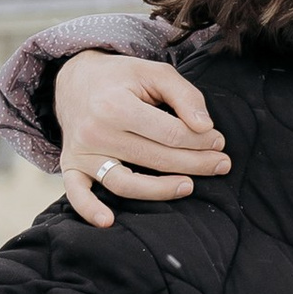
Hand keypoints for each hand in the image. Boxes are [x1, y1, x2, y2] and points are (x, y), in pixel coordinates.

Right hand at [54, 54, 229, 226]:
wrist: (75, 80)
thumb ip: (184, 95)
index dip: (200, 140)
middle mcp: (95, 131)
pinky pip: (76, 194)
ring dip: (160, 190)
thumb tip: (205, 126)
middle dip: (194, 163)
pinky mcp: (71, 166)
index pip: (169, 133)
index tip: (218, 141)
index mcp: (115, 105)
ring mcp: (82, 152)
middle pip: (153, 158)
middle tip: (221, 165)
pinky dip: (89, 210)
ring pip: (125, 183)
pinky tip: (108, 222)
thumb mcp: (154, 72)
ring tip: (190, 186)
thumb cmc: (121, 77)